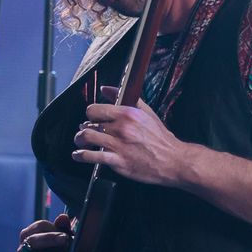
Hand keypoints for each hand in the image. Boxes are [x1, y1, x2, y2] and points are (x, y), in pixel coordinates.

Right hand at [17, 214, 71, 251]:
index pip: (39, 227)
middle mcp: (24, 249)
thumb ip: (62, 228)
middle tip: (65, 242)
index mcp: (30, 234)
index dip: (51, 231)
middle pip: (33, 242)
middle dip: (49, 241)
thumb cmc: (56, 249)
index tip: (65, 237)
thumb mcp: (61, 238)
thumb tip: (63, 218)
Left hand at [72, 85, 186, 185]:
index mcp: (127, 114)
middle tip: (85, 131)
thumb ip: (125, 98)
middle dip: (84, 128)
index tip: (92, 118)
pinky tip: (78, 155)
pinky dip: (81, 156)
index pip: (95, 109)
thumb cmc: (160, 138)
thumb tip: (106, 89)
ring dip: (79, 140)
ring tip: (80, 141)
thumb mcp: (146, 112)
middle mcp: (121, 128)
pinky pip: (92, 157)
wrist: (172, 160)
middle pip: (89, 124)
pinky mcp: (118, 162)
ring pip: (87, 138)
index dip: (91, 114)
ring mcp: (118, 145)